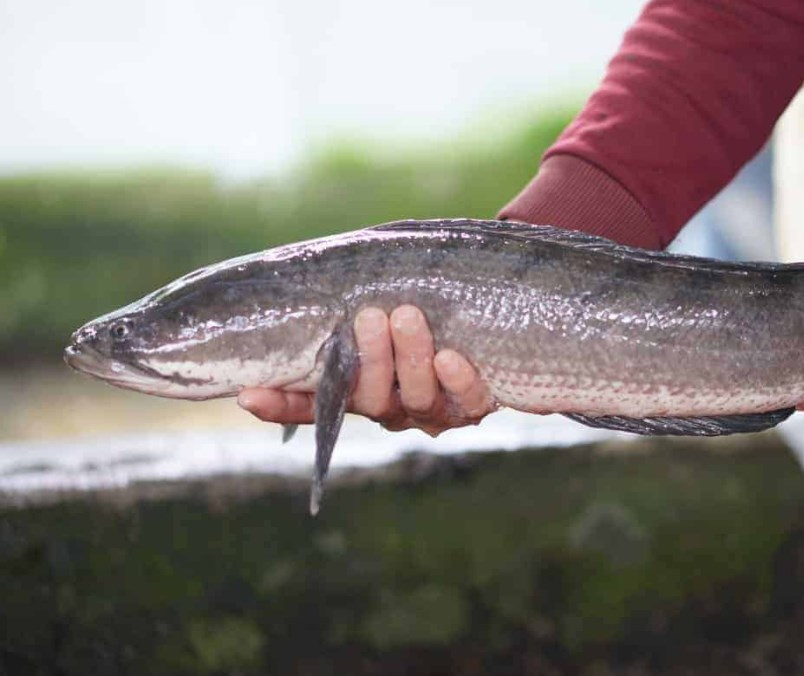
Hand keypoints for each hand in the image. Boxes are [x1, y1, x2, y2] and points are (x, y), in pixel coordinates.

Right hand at [237, 306, 495, 435]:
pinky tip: (451, 356)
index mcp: (359, 382)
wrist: (504, 308)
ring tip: (407, 315)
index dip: (280, 404)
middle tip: (369, 316)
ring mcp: (434, 409)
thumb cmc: (431, 296)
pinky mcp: (477, 406)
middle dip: (369, 358)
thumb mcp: (387, 292)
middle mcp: (392, 404)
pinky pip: (467, 403)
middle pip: (370, 397)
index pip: (311, 402)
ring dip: (411, 358)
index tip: (249, 394)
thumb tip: (300, 266)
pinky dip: (458, 380)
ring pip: (417, 398)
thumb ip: (351, 291)